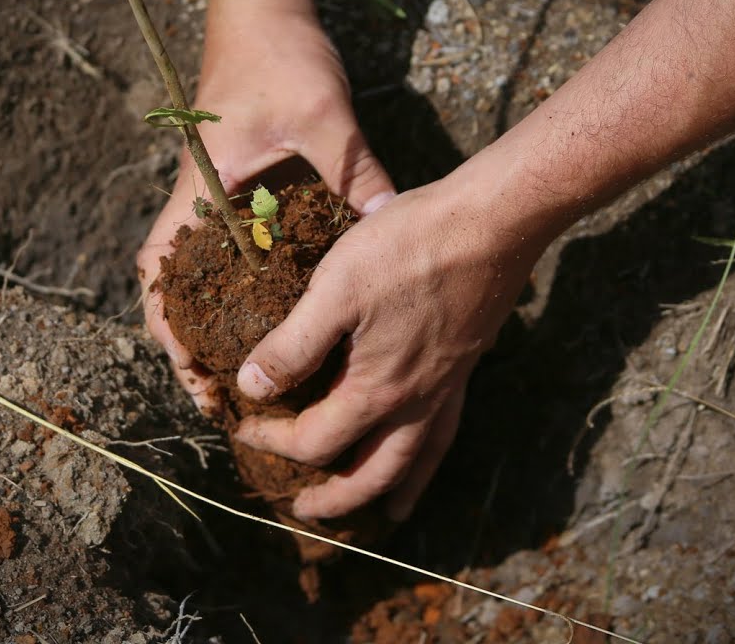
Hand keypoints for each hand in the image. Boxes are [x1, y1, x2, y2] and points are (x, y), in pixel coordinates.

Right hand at [136, 7, 395, 413]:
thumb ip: (352, 168)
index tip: (196, 377)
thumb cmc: (280, 57)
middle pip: (168, 288)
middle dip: (186, 346)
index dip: (169, 331)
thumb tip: (388, 220)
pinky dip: (228, 292)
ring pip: (189, 276)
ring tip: (238, 378)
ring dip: (204, 325)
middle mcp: (196, 200)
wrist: (262, 10)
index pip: (159, 272)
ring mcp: (210, 195)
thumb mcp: (322, 114)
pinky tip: (265, 319)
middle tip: (221, 400)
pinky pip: (219, 253)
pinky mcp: (231, 188)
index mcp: (202, 190)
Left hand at [230, 166, 547, 521]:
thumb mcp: (334, 289)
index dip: (270, 440)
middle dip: (335, 497)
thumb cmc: (410, 247)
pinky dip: (433, 453)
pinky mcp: (465, 363)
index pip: (314, 441)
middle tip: (305, 509)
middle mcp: (414, 401)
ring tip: (388, 513)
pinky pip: (447, 428)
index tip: (242, 423)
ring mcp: (446, 386)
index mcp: (376, 390)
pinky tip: (428, 439)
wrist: (493, 222)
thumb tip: (252, 388)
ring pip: (417, 460)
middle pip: (371, 474)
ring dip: (392, 489)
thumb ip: (292, 346)